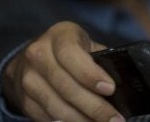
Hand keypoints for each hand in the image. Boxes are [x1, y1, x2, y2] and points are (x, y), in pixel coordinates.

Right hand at [1, 21, 124, 121]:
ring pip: (57, 106)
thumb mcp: (86, 45)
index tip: (110, 89)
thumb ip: (101, 59)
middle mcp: (38, 54)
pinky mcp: (25, 100)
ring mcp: (28, 78)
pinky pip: (48, 117)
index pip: (71, 54)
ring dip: (83, 120)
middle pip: (66, 86)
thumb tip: (123, 81)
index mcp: (59, 35)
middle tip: (114, 118)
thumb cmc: (71, 51)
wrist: (33, 60)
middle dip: (94, 106)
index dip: (90, 74)